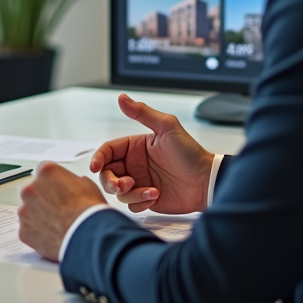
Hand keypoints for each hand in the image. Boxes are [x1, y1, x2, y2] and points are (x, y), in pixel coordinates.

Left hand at [18, 162, 105, 261]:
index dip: (53, 181)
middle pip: (33, 190)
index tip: (58, 189)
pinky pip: (28, 229)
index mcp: (46, 172)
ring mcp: (24, 210)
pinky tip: (52, 235)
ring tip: (57, 224)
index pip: (44, 171)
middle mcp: (30, 189)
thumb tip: (72, 185)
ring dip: (39, 215)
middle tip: (59, 208)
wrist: (87, 237)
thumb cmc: (89, 211)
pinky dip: (37, 232)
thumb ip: (72, 181)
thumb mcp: (87, 185)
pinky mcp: (23, 230)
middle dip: (43, 197)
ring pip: (28, 210)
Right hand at [92, 93, 213, 213]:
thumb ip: (143, 112)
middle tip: (124, 184)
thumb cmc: (190, 154)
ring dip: (130, 193)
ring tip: (150, 191)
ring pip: (118, 191)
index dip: (99, 158)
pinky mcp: (146, 199)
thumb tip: (122, 97)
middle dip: (111, 181)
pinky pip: (131, 205)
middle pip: (107, 174)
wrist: (206, 182)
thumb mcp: (167, 128)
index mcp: (135, 147)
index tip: (96, 166)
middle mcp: (134, 164)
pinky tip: (155, 196)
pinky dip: (140, 202)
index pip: (108, 151)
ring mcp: (139, 182)